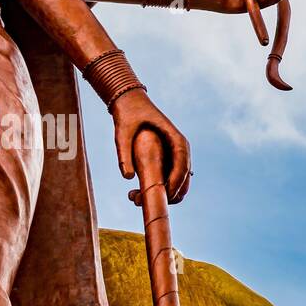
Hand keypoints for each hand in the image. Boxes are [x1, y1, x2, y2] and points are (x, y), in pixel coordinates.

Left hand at [110, 88, 190, 202]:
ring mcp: (174, 157)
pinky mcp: (164, 161)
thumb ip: (123, 152)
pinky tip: (134, 192)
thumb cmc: (127, 114)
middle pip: (182, 179)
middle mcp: (180, 150)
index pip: (183, 165)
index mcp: (177, 140)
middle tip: (141, 202)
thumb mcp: (122, 131)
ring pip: (175, 183)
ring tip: (133, 198)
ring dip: (159, 195)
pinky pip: (165, 179)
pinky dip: (155, 189)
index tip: (164, 195)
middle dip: (166, 195)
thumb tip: (127, 177)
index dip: (176, 182)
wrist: (128, 103)